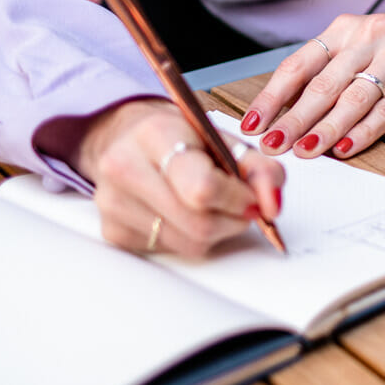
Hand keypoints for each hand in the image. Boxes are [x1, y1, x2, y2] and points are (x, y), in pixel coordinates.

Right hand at [72, 99, 286, 256]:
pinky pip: (170, 250)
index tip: (253, 197)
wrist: (128, 138)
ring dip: (215, 231)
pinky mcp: (113, 232)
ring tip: (211, 205)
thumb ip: (259, 168)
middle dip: (233, 219)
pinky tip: (183, 213)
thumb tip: (272, 205)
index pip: (202, 187)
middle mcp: (124, 168)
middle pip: (198, 223)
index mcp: (155, 134)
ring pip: (188, 243)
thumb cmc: (180, 136)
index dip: (238, 199)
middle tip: (241, 205)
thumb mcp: (224, 138)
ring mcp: (113, 204)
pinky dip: (190, 237)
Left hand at [239, 7, 384, 158]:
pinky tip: (347, 147)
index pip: (299, 64)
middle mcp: (371, 36)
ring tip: (304, 151)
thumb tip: (285, 111)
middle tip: (271, 146)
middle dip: (293, 119)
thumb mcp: (363, 44)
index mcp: (347, 29)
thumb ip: (329, 70)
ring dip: (326, 128)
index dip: (273, 96)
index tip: (253, 124)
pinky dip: (366, 130)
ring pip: (355, 97)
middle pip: (323, 84)